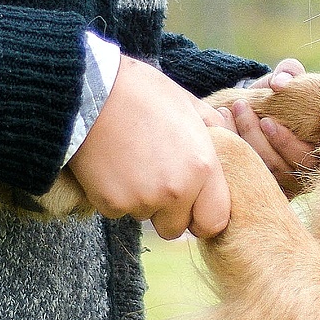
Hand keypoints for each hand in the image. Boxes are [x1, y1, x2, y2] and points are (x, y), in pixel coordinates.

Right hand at [69, 56, 230, 239]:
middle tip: (156, 179)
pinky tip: (111, 165)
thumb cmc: (143, 92)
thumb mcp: (189, 104)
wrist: (90, 91)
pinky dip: (115, 195)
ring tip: (132, 162)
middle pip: (176, 228)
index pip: (214, 222)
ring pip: (146, 217)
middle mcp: (176, 191)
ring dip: (141, 201)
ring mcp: (141, 200)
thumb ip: (214, 130)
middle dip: (168, 212)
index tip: (192, 204)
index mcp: (202, 168)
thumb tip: (229, 140)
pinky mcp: (111, 203)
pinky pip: (118, 211)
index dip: (202, 215)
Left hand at [225, 58, 319, 195]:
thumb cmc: (285, 94)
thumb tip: (279, 84)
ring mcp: (279, 185)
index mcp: (319, 151)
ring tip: (226, 111)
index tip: (266, 121)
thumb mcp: (290, 79)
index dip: (286, 143)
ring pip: (257, 173)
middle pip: (278, 168)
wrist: (266, 110)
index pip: (306, 158)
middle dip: (255, 139)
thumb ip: (290, 72)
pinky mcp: (257, 185)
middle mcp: (301, 174)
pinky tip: (218, 126)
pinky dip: (226, 151)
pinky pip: (240, 177)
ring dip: (239, 141)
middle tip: (240, 107)